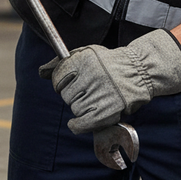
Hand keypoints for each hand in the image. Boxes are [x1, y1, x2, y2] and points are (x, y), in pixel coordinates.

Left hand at [40, 29, 180, 134]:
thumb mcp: (87, 53)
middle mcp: (92, 75)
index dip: (60, 82)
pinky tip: (78, 122)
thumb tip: (41, 72)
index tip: (69, 83)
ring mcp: (100, 93)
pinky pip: (80, 124)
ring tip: (95, 99)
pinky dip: (77, 125)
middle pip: (65, 94)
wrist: (140, 72)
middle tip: (87, 91)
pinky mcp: (107, 110)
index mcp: (85, 59)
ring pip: (74, 108)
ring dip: (81, 107)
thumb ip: (62, 62)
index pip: (58, 76)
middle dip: (72, 95)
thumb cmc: (109, 64)